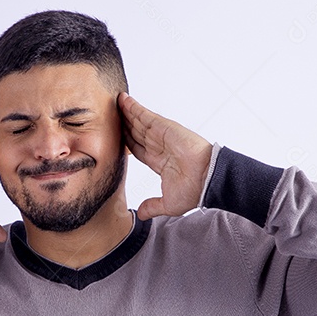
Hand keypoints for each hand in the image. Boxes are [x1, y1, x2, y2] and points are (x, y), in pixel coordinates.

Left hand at [119, 92, 212, 220]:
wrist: (207, 180)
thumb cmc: (195, 190)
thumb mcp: (168, 203)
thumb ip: (153, 206)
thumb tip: (141, 215)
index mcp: (159, 162)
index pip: (137, 149)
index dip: (125, 142)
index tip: (114, 136)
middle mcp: (159, 147)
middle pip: (135, 132)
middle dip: (124, 123)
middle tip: (108, 114)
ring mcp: (162, 135)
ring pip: (138, 122)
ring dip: (126, 111)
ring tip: (113, 102)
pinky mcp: (165, 127)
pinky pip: (145, 115)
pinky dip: (134, 107)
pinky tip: (123, 100)